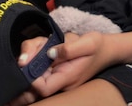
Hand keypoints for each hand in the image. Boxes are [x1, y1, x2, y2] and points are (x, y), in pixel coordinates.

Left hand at [8, 30, 131, 103]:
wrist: (106, 49)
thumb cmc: (97, 46)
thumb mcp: (87, 43)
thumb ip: (68, 49)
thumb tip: (49, 53)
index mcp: (67, 78)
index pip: (43, 88)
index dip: (32, 78)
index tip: (28, 61)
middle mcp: (60, 81)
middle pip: (34, 83)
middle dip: (25, 68)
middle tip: (27, 52)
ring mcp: (57, 76)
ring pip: (33, 73)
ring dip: (29, 56)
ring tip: (37, 43)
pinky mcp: (55, 70)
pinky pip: (38, 66)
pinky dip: (33, 54)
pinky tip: (37, 45)